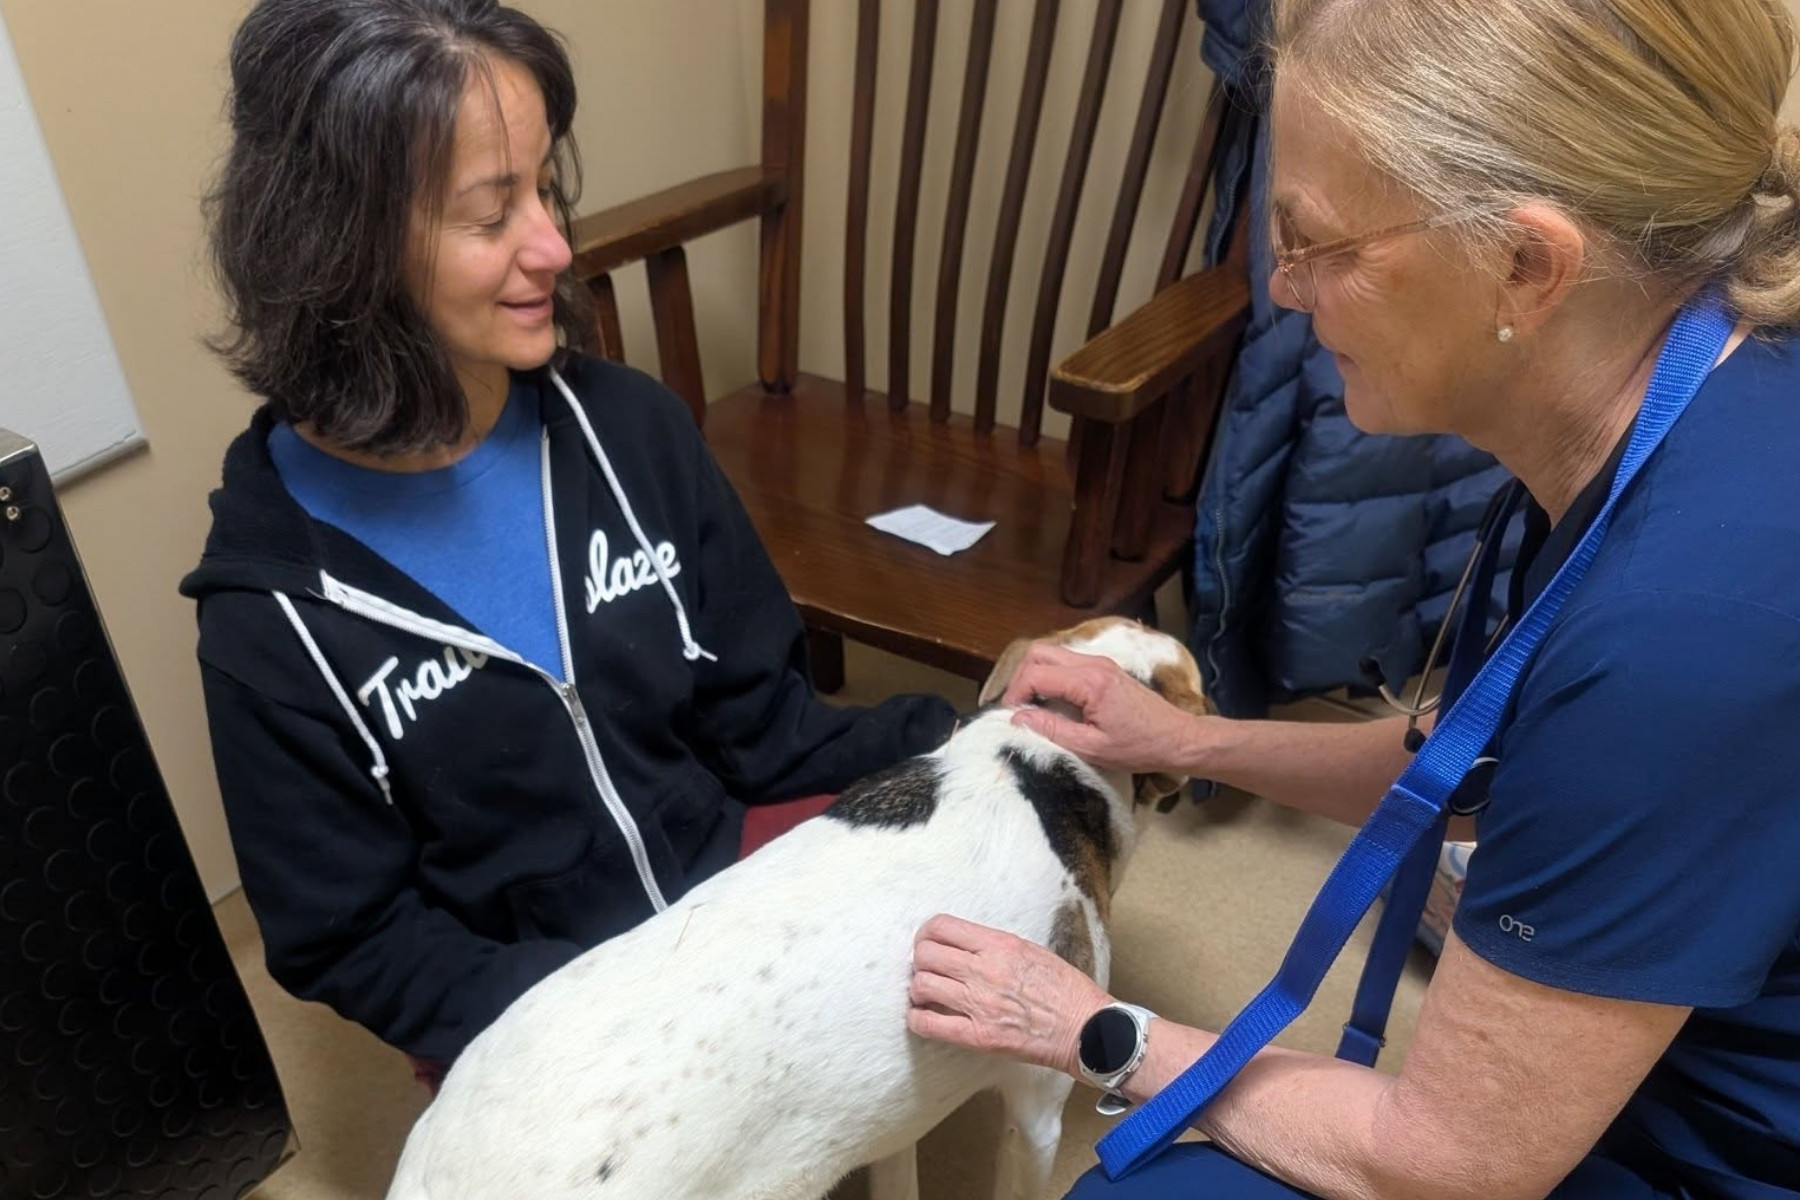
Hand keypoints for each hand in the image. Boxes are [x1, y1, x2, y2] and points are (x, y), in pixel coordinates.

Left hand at [906, 913, 1110, 1076]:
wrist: (1085, 1029)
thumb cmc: (1064, 990)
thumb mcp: (1031, 950)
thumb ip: (994, 947)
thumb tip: (962, 946)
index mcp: (999, 944)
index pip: (941, 926)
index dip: (926, 934)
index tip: (928, 944)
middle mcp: (984, 970)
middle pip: (925, 955)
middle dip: (921, 962)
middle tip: (927, 971)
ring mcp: (978, 1004)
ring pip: (921, 986)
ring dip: (919, 990)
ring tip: (928, 996)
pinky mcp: (977, 1036)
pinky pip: (928, 1024)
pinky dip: (918, 1020)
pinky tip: (924, 1018)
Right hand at [999, 643, 1209, 775]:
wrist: (1178, 738)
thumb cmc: (1139, 747)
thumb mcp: (1092, 748)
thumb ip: (1052, 730)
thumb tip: (1018, 719)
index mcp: (1089, 682)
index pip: (1036, 673)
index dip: (1015, 693)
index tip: (1010, 717)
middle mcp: (1093, 664)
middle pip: (1039, 652)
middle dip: (1021, 678)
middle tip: (1018, 707)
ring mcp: (1100, 663)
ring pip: (1052, 653)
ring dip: (1035, 675)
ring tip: (1032, 706)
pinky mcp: (1104, 669)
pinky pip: (1067, 662)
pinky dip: (1051, 676)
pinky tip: (1053, 702)